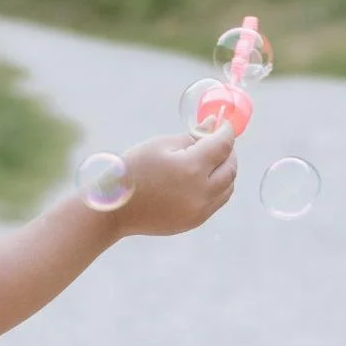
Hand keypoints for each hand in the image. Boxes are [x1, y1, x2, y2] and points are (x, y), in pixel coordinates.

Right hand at [111, 121, 237, 236]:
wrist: (115, 209)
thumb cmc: (133, 170)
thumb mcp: (159, 145)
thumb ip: (192, 136)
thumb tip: (213, 124)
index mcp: (191, 168)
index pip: (223, 145)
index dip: (227, 131)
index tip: (225, 124)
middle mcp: (201, 192)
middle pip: (230, 168)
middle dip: (229, 152)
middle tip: (219, 141)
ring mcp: (200, 210)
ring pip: (228, 187)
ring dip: (225, 171)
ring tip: (212, 161)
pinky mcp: (195, 221)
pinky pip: (217, 201)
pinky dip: (218, 187)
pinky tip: (203, 179)